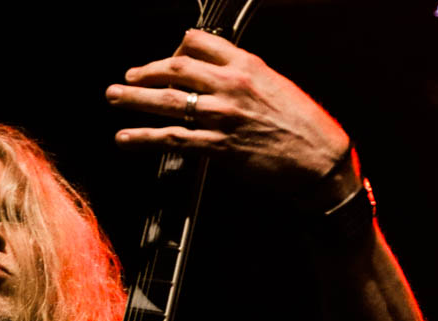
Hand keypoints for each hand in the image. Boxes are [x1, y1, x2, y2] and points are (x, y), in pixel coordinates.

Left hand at [105, 29, 358, 200]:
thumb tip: (217, 79)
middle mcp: (232, 86)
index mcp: (247, 65)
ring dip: (135, 100)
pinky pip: (174, 139)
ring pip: (168, 101)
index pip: (198, 43)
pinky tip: (126, 139)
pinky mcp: (220, 147)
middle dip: (145, 72)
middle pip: (176, 69)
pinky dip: (145, 138)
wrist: (322, 160)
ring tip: (114, 98)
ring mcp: (223, 116)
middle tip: (126, 79)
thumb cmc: (305, 125)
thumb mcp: (276, 86)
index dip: (174, 49)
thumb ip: (244, 78)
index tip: (164, 60)